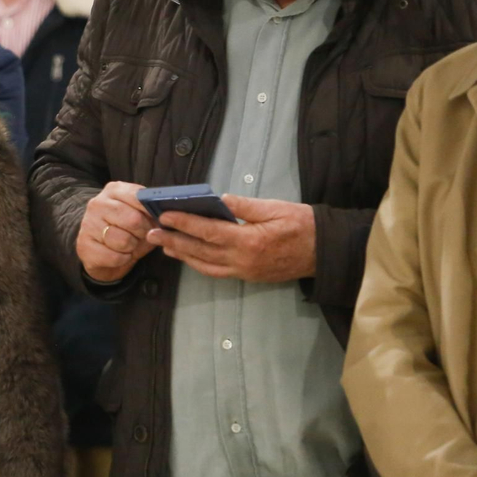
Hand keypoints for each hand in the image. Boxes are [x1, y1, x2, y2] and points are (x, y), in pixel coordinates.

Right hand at [76, 182, 156, 282]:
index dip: (152, 213)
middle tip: (141, 236)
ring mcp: (88, 224)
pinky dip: (122, 259)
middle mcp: (98, 203)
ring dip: (132, 248)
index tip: (156, 221)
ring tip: (128, 246)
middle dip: (143, 233)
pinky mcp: (84, 245)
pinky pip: (114, 257)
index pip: (139, 197)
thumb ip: (152, 213)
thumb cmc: (125, 231)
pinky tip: (118, 255)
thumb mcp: (141, 217)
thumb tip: (166, 218)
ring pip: (124, 240)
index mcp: (114, 190)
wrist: (100, 252)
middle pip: (133, 220)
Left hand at [150, 195, 314, 281]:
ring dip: (182, 255)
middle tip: (150, 233)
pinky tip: (188, 256)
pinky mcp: (248, 277)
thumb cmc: (304, 225)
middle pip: (200, 251)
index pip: (208, 231)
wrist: (326, 252)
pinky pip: (217, 272)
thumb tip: (219, 200)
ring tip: (163, 245)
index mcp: (250, 241)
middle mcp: (243, 260)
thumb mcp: (276, 208)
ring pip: (205, 265)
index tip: (164, 216)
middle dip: (173, 241)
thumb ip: (245, 206)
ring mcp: (245, 271)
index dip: (184, 223)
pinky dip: (199, 264)